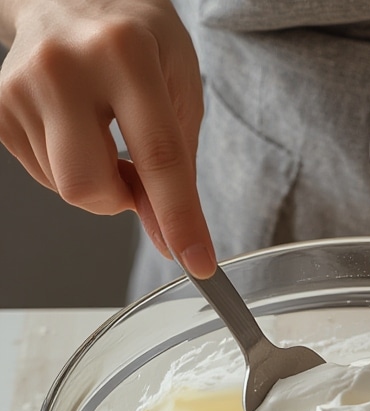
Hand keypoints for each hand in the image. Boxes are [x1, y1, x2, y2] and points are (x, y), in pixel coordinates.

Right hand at [0, 0, 215, 276]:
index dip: (179, 218)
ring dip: (96, 181)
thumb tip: (171, 240)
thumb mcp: (179, 85)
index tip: (196, 262)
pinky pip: (43, 176)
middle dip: (118, 200)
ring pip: (66, 188)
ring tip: (101, 132)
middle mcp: (64, 64)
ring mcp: (21, 84)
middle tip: (133, 174)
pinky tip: (74, 128)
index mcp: (125, 52)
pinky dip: (68, 168)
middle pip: (89, 186)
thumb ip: (180, 167)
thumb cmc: (134, 38)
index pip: (158, 155)